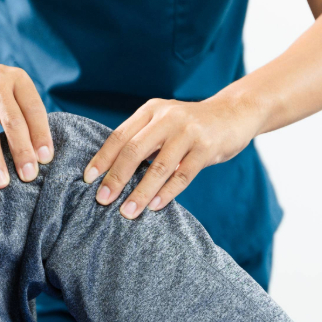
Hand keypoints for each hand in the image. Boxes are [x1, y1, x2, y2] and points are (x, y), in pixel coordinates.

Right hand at [0, 52, 51, 188]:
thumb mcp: (11, 88)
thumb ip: (24, 114)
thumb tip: (39, 156)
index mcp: (18, 79)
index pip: (34, 110)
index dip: (41, 135)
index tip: (46, 160)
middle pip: (12, 121)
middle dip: (21, 151)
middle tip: (29, 176)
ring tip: (0, 182)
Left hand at [82, 96, 261, 218]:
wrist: (233, 114)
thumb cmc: (191, 126)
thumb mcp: (164, 122)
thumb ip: (142, 139)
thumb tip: (111, 172)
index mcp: (151, 110)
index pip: (120, 136)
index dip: (103, 158)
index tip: (88, 179)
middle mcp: (168, 117)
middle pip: (135, 150)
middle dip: (116, 177)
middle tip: (102, 200)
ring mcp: (189, 132)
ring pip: (159, 166)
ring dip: (140, 192)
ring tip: (127, 211)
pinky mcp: (207, 148)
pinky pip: (183, 175)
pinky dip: (167, 193)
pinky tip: (154, 206)